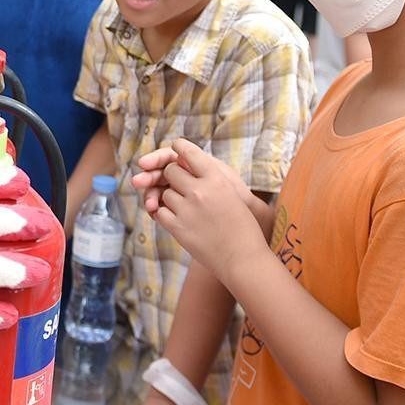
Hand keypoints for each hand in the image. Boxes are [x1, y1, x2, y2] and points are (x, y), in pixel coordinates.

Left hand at [132, 141, 266, 285]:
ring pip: (165, 193)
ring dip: (171, 199)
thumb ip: (212, 181)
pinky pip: (161, 213)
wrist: (243, 259)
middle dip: (172, 177)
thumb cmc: (243, 228)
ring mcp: (187, 209)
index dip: (180, 148)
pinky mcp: (177, 227)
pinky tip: (180, 221)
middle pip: (171, 171)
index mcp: (217, 179)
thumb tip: (188, 167)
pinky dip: (167, 215)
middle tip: (179, 185)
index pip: (191, 154)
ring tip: (188, 211)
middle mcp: (200, 190)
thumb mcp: (232, 196)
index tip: (176, 145)